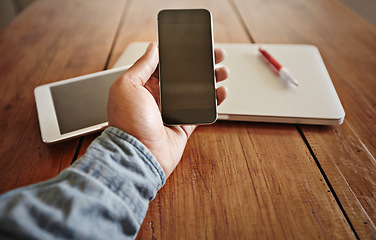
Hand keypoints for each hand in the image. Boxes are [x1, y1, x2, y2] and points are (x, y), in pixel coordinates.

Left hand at [108, 43, 228, 176]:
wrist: (137, 156)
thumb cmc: (127, 124)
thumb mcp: (127, 86)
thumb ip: (141, 66)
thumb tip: (153, 48)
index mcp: (143, 86)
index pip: (166, 65)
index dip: (180, 54)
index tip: (194, 45)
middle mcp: (158, 98)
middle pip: (184, 77)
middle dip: (201, 64)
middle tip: (216, 55)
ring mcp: (172, 112)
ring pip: (196, 92)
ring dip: (210, 80)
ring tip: (223, 71)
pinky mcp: (183, 126)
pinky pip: (201, 110)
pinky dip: (213, 101)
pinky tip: (221, 92)